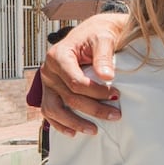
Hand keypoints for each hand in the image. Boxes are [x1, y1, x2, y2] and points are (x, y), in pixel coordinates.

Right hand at [40, 13, 126, 135]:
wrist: (92, 31)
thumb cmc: (98, 33)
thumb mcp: (103, 39)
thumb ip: (104, 56)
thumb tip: (108, 77)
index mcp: (58, 56)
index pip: (75, 81)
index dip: (96, 92)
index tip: (116, 95)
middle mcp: (49, 71)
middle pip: (68, 97)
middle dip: (93, 109)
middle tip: (115, 115)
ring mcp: (47, 83)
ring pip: (55, 109)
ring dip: (74, 122)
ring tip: (94, 130)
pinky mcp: (50, 91)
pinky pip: (50, 111)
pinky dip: (60, 123)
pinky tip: (73, 132)